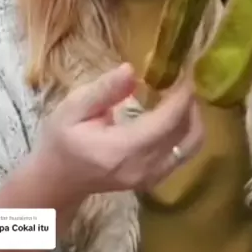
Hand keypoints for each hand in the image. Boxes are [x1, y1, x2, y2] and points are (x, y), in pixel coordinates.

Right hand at [34, 64, 202, 205]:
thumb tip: (131, 70)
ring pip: (190, 148)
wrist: (58, 180)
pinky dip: (186, 133)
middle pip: (187, 135)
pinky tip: (175, 115)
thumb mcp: (72, 108)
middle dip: (192, 104)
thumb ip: (103, 90)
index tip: (187, 71)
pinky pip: (183, 156)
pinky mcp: (154, 180)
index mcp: (122, 149)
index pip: (167, 122)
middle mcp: (143, 168)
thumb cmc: (62, 141)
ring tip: (182, 95)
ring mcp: (151, 178)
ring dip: (194, 119)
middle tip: (185, 79)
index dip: (182, 96)